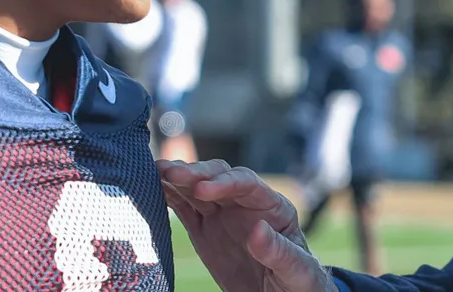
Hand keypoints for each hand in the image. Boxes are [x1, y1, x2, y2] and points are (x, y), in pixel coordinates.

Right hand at [159, 159, 338, 291]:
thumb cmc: (299, 282)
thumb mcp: (297, 270)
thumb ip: (279, 252)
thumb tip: (258, 230)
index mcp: (274, 207)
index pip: (248, 184)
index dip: (224, 183)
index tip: (202, 189)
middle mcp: (247, 204)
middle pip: (220, 178)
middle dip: (196, 173)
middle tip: (170, 173)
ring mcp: (224, 215)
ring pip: (198, 189)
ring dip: (178, 178)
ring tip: (154, 172)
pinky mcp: (206, 229)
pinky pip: (186, 208)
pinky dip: (170, 197)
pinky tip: (153, 187)